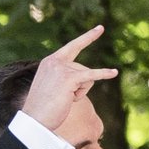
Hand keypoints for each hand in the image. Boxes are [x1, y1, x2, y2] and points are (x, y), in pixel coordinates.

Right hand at [21, 22, 116, 144]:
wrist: (34, 120)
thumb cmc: (44, 109)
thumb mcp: (52, 87)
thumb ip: (65, 78)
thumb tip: (86, 78)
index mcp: (49, 62)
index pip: (72, 47)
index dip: (88, 37)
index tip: (100, 28)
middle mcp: (55, 61)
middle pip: (82, 68)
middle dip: (81, 86)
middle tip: (71, 86)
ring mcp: (62, 68)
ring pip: (86, 77)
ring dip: (80, 92)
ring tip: (64, 100)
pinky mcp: (70, 78)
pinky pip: (92, 76)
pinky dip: (103, 74)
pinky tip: (114, 73)